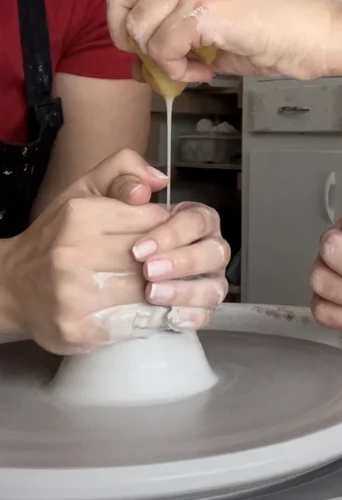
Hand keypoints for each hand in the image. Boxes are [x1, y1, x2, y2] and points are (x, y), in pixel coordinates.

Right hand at [1, 150, 229, 353]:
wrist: (11, 286)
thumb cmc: (57, 237)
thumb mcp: (83, 190)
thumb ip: (122, 169)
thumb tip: (160, 180)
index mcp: (80, 215)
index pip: (151, 219)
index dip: (165, 229)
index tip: (163, 237)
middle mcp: (74, 254)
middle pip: (151, 257)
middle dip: (167, 262)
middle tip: (168, 265)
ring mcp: (74, 296)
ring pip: (145, 292)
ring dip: (162, 291)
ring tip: (163, 287)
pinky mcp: (78, 330)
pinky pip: (132, 324)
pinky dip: (148, 318)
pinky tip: (148, 310)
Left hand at [105, 0, 335, 82]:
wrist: (313, 35)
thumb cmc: (270, 35)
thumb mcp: (210, 32)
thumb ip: (172, 38)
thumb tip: (136, 64)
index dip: (121, 19)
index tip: (140, 47)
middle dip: (128, 38)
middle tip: (155, 60)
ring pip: (141, 29)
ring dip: (161, 60)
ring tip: (195, 69)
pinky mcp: (206, 10)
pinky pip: (164, 48)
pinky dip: (178, 70)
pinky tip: (204, 73)